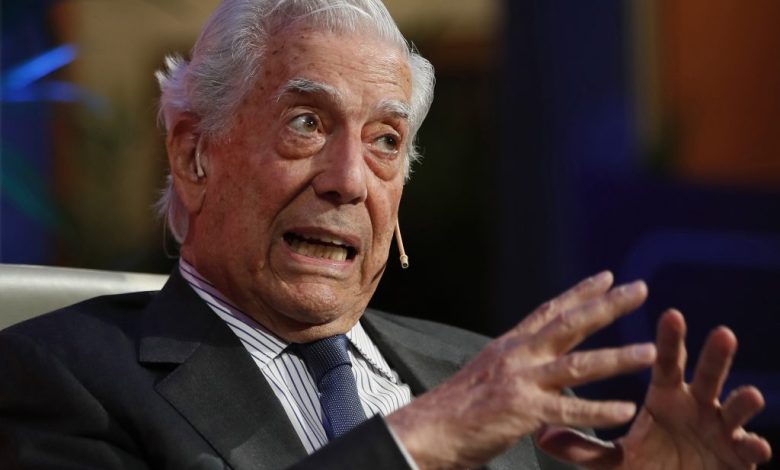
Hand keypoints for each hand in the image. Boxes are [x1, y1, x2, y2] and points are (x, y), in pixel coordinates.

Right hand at [387, 272, 657, 469]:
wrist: (426, 429)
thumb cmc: (455, 408)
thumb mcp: (485, 373)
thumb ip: (513, 365)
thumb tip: (532, 364)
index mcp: (509, 345)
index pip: (549, 311)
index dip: (579, 292)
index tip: (606, 277)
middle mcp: (517, 355)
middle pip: (570, 324)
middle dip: (607, 306)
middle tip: (640, 289)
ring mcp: (520, 381)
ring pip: (578, 365)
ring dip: (617, 357)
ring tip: (649, 351)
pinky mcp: (523, 411)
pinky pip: (570, 410)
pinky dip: (600, 410)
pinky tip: (626, 409)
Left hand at [536, 310, 772, 468]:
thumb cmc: (649, 467)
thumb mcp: (612, 460)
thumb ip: (581, 447)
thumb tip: (542, 434)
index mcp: (665, 397)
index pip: (666, 363)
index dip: (670, 341)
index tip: (670, 313)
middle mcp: (695, 406)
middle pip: (706, 376)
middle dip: (715, 356)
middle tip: (722, 334)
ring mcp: (719, 430)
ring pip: (734, 409)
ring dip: (742, 401)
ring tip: (750, 395)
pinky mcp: (736, 457)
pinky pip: (747, 451)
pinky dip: (752, 448)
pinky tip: (755, 446)